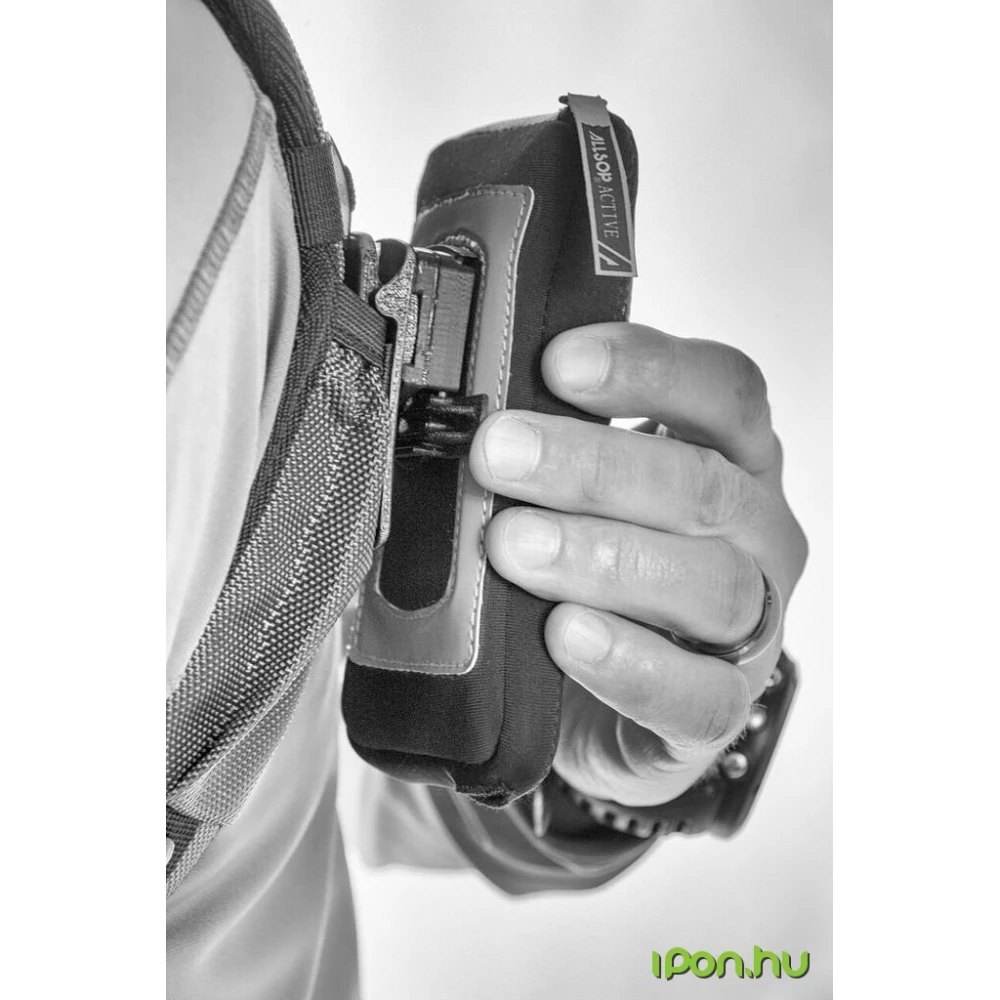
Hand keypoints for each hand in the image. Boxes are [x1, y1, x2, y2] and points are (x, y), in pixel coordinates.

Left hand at [468, 323, 806, 806]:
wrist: (608, 695)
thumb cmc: (599, 572)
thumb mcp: (581, 495)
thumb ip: (550, 455)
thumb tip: (466, 424)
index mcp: (733, 459)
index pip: (723, 391)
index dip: (648, 369)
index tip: (558, 362)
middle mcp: (757, 532)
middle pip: (702, 483)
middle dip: (592, 465)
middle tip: (499, 454)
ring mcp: (753, 622)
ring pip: (709, 581)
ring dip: (602, 557)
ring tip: (514, 548)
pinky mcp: (722, 702)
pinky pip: (697, 691)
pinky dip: (629, 661)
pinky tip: (567, 635)